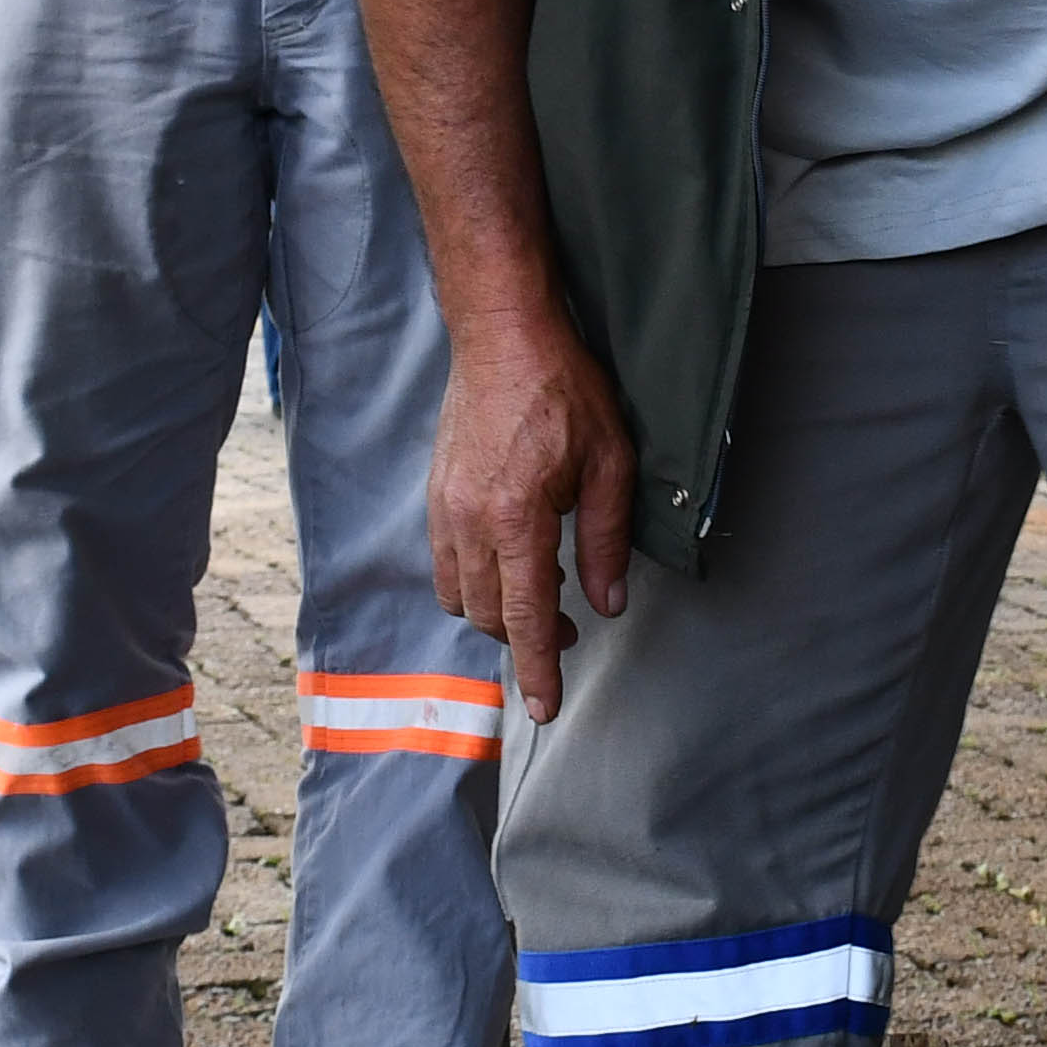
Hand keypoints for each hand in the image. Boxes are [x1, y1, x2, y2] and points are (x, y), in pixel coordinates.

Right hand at [427, 301, 631, 723]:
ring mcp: (445, 509)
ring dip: (497, 613)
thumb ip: (608, 540)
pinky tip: (510, 562)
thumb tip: (608, 604)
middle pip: (488, 616)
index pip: (524, 618)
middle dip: (523, 639)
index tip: (544, 710)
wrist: (502, 336)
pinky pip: (446, 564)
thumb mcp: (610, 464)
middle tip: (567, 632)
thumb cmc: (564, 390)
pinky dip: (475, 582)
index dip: (539, 669)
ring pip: (460, 595)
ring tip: (539, 596)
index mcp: (515, 519)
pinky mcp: (436, 495)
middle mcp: (469, 522)